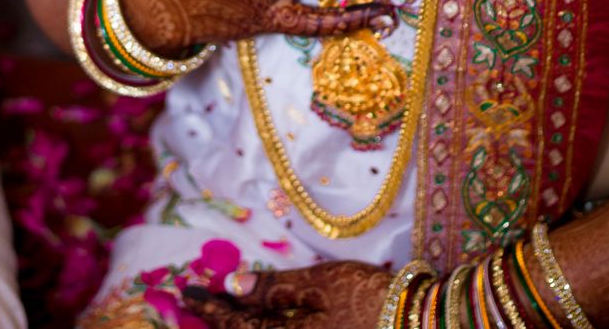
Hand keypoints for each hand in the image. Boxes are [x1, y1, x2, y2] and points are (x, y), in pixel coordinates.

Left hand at [183, 261, 393, 328]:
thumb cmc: (371, 297)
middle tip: (194, 306)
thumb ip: (275, 289)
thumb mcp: (322, 283)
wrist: (421, 323)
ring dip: (242, 328)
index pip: (238, 326)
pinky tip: (262, 320)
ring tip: (224, 312)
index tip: (187, 291)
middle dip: (220, 325)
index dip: (211, 309)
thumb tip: (232, 285)